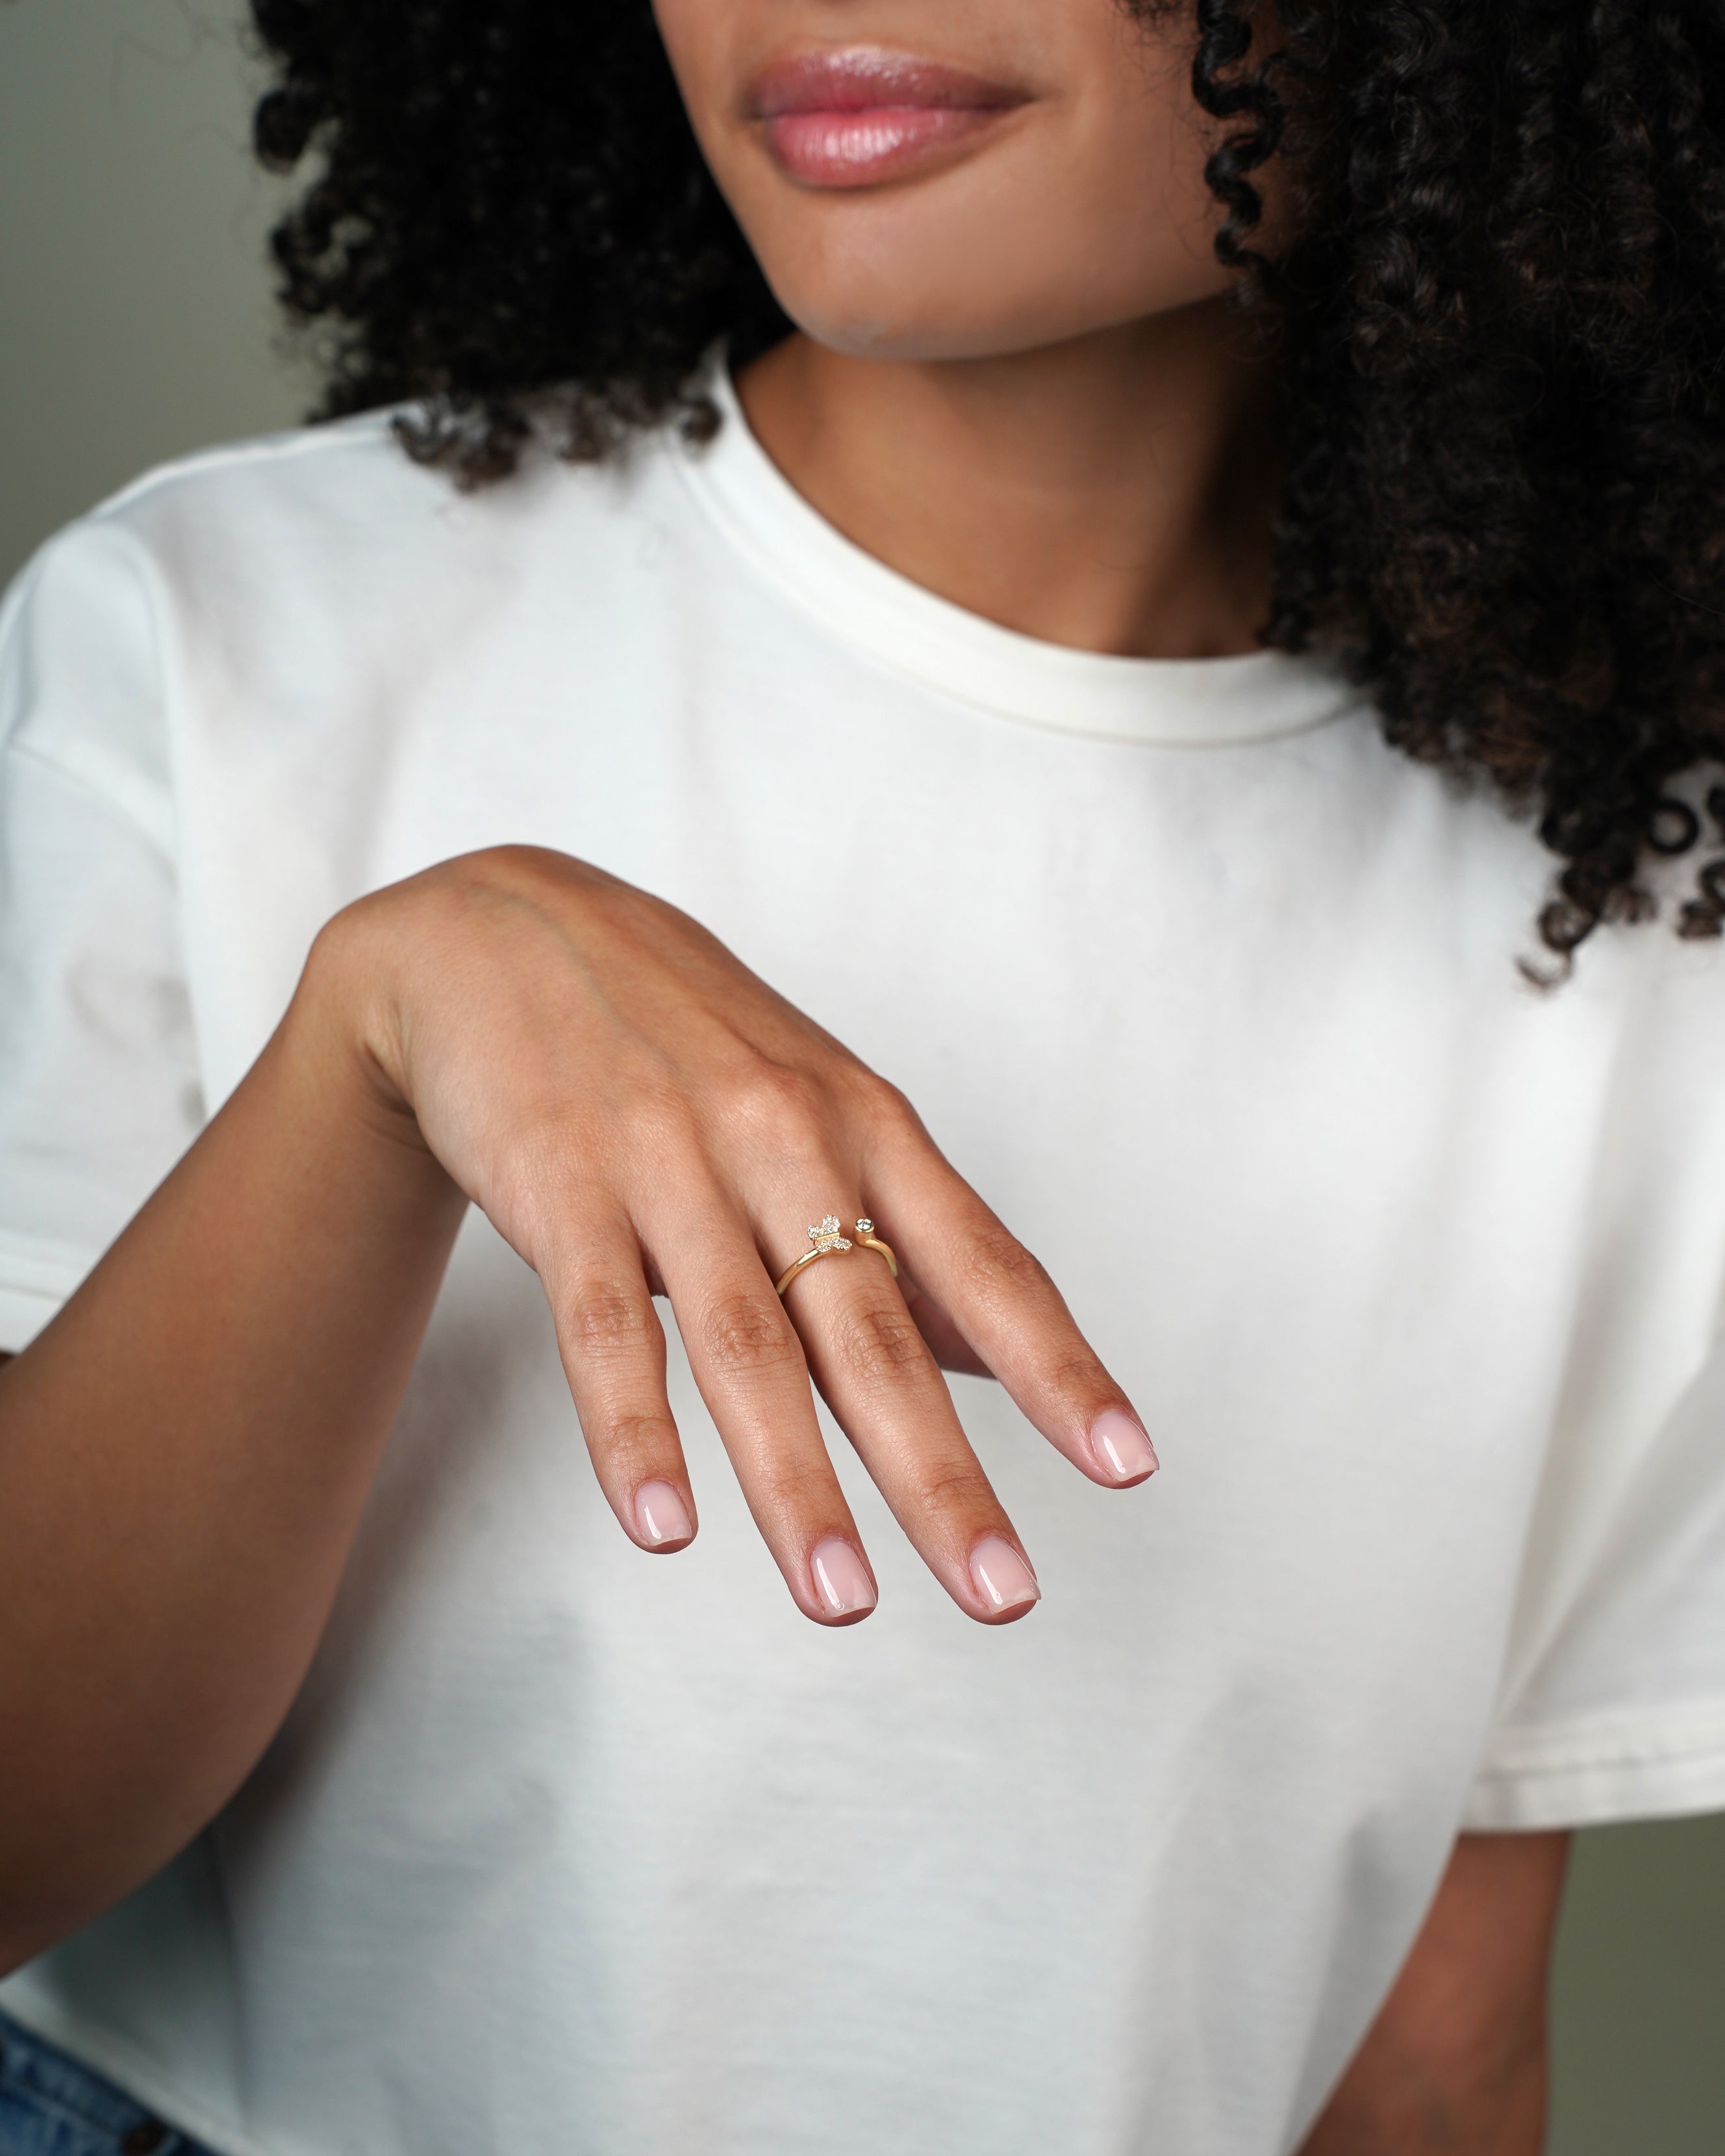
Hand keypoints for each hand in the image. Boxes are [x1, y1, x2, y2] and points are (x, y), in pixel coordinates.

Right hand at [325, 845, 1156, 1626]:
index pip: (982, 1259)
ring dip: (795, 1484)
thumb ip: (900, 1229)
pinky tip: (664, 1526)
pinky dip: (633, 1431)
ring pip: (745, 1345)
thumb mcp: (815, 1100)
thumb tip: (994, 1355)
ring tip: (841, 1601)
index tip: (1125, 1466)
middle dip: (940, 1472)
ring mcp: (668, 1163)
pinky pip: (601, 1326)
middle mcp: (783, 1141)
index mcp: (862, 1122)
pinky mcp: (560, 1187)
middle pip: (872, 1330)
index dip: (1057, 1366)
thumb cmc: (680, 1032)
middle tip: (1002, 1594)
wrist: (499, 932)